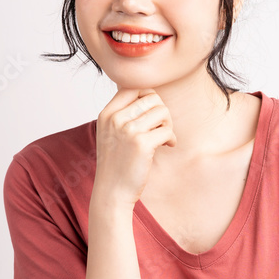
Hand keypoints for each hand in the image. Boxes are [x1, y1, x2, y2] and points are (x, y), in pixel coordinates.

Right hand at [92, 88, 176, 206]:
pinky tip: (167, 146)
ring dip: (168, 124)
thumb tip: (152, 96)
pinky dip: (171, 139)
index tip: (151, 114)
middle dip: (161, 112)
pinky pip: (167, 131)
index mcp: (107, 113)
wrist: (112, 192)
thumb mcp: (111, 133)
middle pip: (151, 97)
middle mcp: (115, 119)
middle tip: (161, 128)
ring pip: (162, 111)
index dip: (148, 97)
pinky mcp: (141, 144)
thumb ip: (124, 114)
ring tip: (163, 138)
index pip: (133, 87)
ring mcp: (128, 130)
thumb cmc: (116, 163)